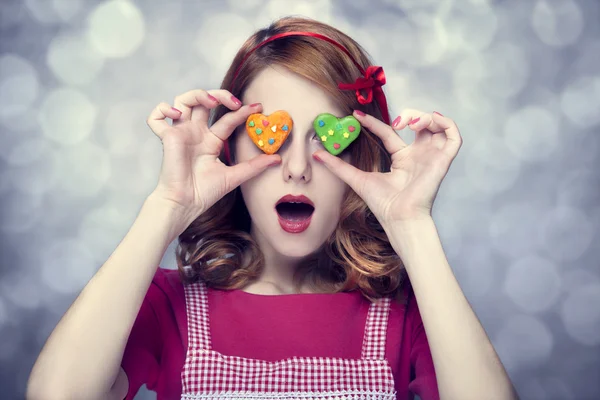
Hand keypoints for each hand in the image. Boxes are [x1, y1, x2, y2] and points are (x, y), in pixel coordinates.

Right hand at [145, 89, 280, 226]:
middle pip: (203, 101)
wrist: (186, 204)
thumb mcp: (235, 176)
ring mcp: (181, 133)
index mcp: (211, 140)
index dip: (241, 111)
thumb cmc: (205, 192)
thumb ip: (254, 166)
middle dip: (219, 94)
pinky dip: (162, 109)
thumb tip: (277, 159)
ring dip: (196, 94)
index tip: (258, 108)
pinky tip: (177, 115)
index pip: (227, 118)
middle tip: (234, 102)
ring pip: (182, 101)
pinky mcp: (167, 137)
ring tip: (210, 101)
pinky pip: (155, 118)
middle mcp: (196, 133)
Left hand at [312, 109, 461, 225]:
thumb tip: (316, 154)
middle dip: (409, 114)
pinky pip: (454, 136)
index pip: (389, 133)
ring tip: (409, 124)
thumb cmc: (383, 204)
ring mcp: (431, 156)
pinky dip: (446, 122)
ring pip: (437, 125)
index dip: (374, 122)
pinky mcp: (443, 159)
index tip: (356, 114)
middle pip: (418, 124)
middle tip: (395, 122)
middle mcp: (418, 155)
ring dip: (425, 116)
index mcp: (401, 159)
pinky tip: (428, 122)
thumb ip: (338, 166)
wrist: (399, 217)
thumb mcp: (357, 179)